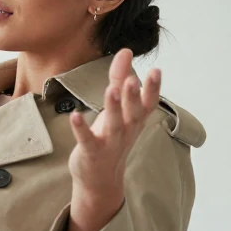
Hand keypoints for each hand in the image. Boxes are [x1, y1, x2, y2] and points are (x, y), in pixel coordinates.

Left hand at [67, 48, 161, 195]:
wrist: (100, 179)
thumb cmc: (111, 137)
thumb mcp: (118, 107)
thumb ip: (120, 78)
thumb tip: (126, 51)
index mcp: (135, 120)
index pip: (148, 103)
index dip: (153, 88)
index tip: (156, 71)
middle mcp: (126, 131)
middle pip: (133, 113)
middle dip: (134, 97)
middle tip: (133, 80)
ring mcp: (110, 143)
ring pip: (114, 125)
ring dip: (113, 108)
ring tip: (111, 90)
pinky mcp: (91, 152)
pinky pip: (86, 140)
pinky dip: (81, 128)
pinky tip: (74, 115)